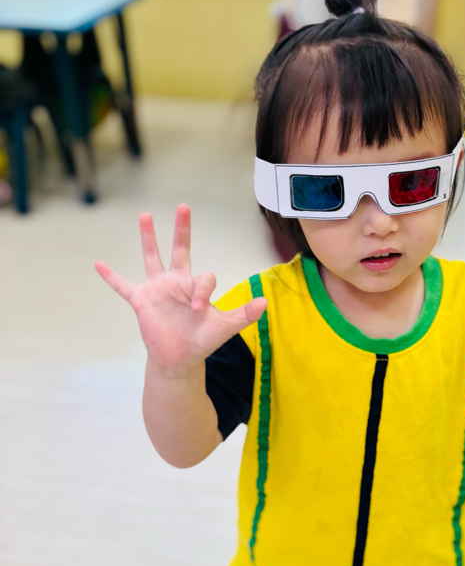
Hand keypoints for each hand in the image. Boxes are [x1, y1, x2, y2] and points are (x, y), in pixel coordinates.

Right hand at [95, 204, 265, 370]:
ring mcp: (157, 289)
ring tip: (145, 215)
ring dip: (148, 238)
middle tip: (184, 206)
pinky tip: (98, 264)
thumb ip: (244, 314)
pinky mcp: (141, 301)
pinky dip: (111, 277)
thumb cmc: (203, 341)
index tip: (200, 309)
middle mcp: (177, 282)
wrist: (180, 359)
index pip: (204, 277)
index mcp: (197, 286)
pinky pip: (123, 286)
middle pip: (180, 249)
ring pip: (152, 258)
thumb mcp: (225, 327)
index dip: (204, 291)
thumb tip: (265, 302)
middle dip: (182, 229)